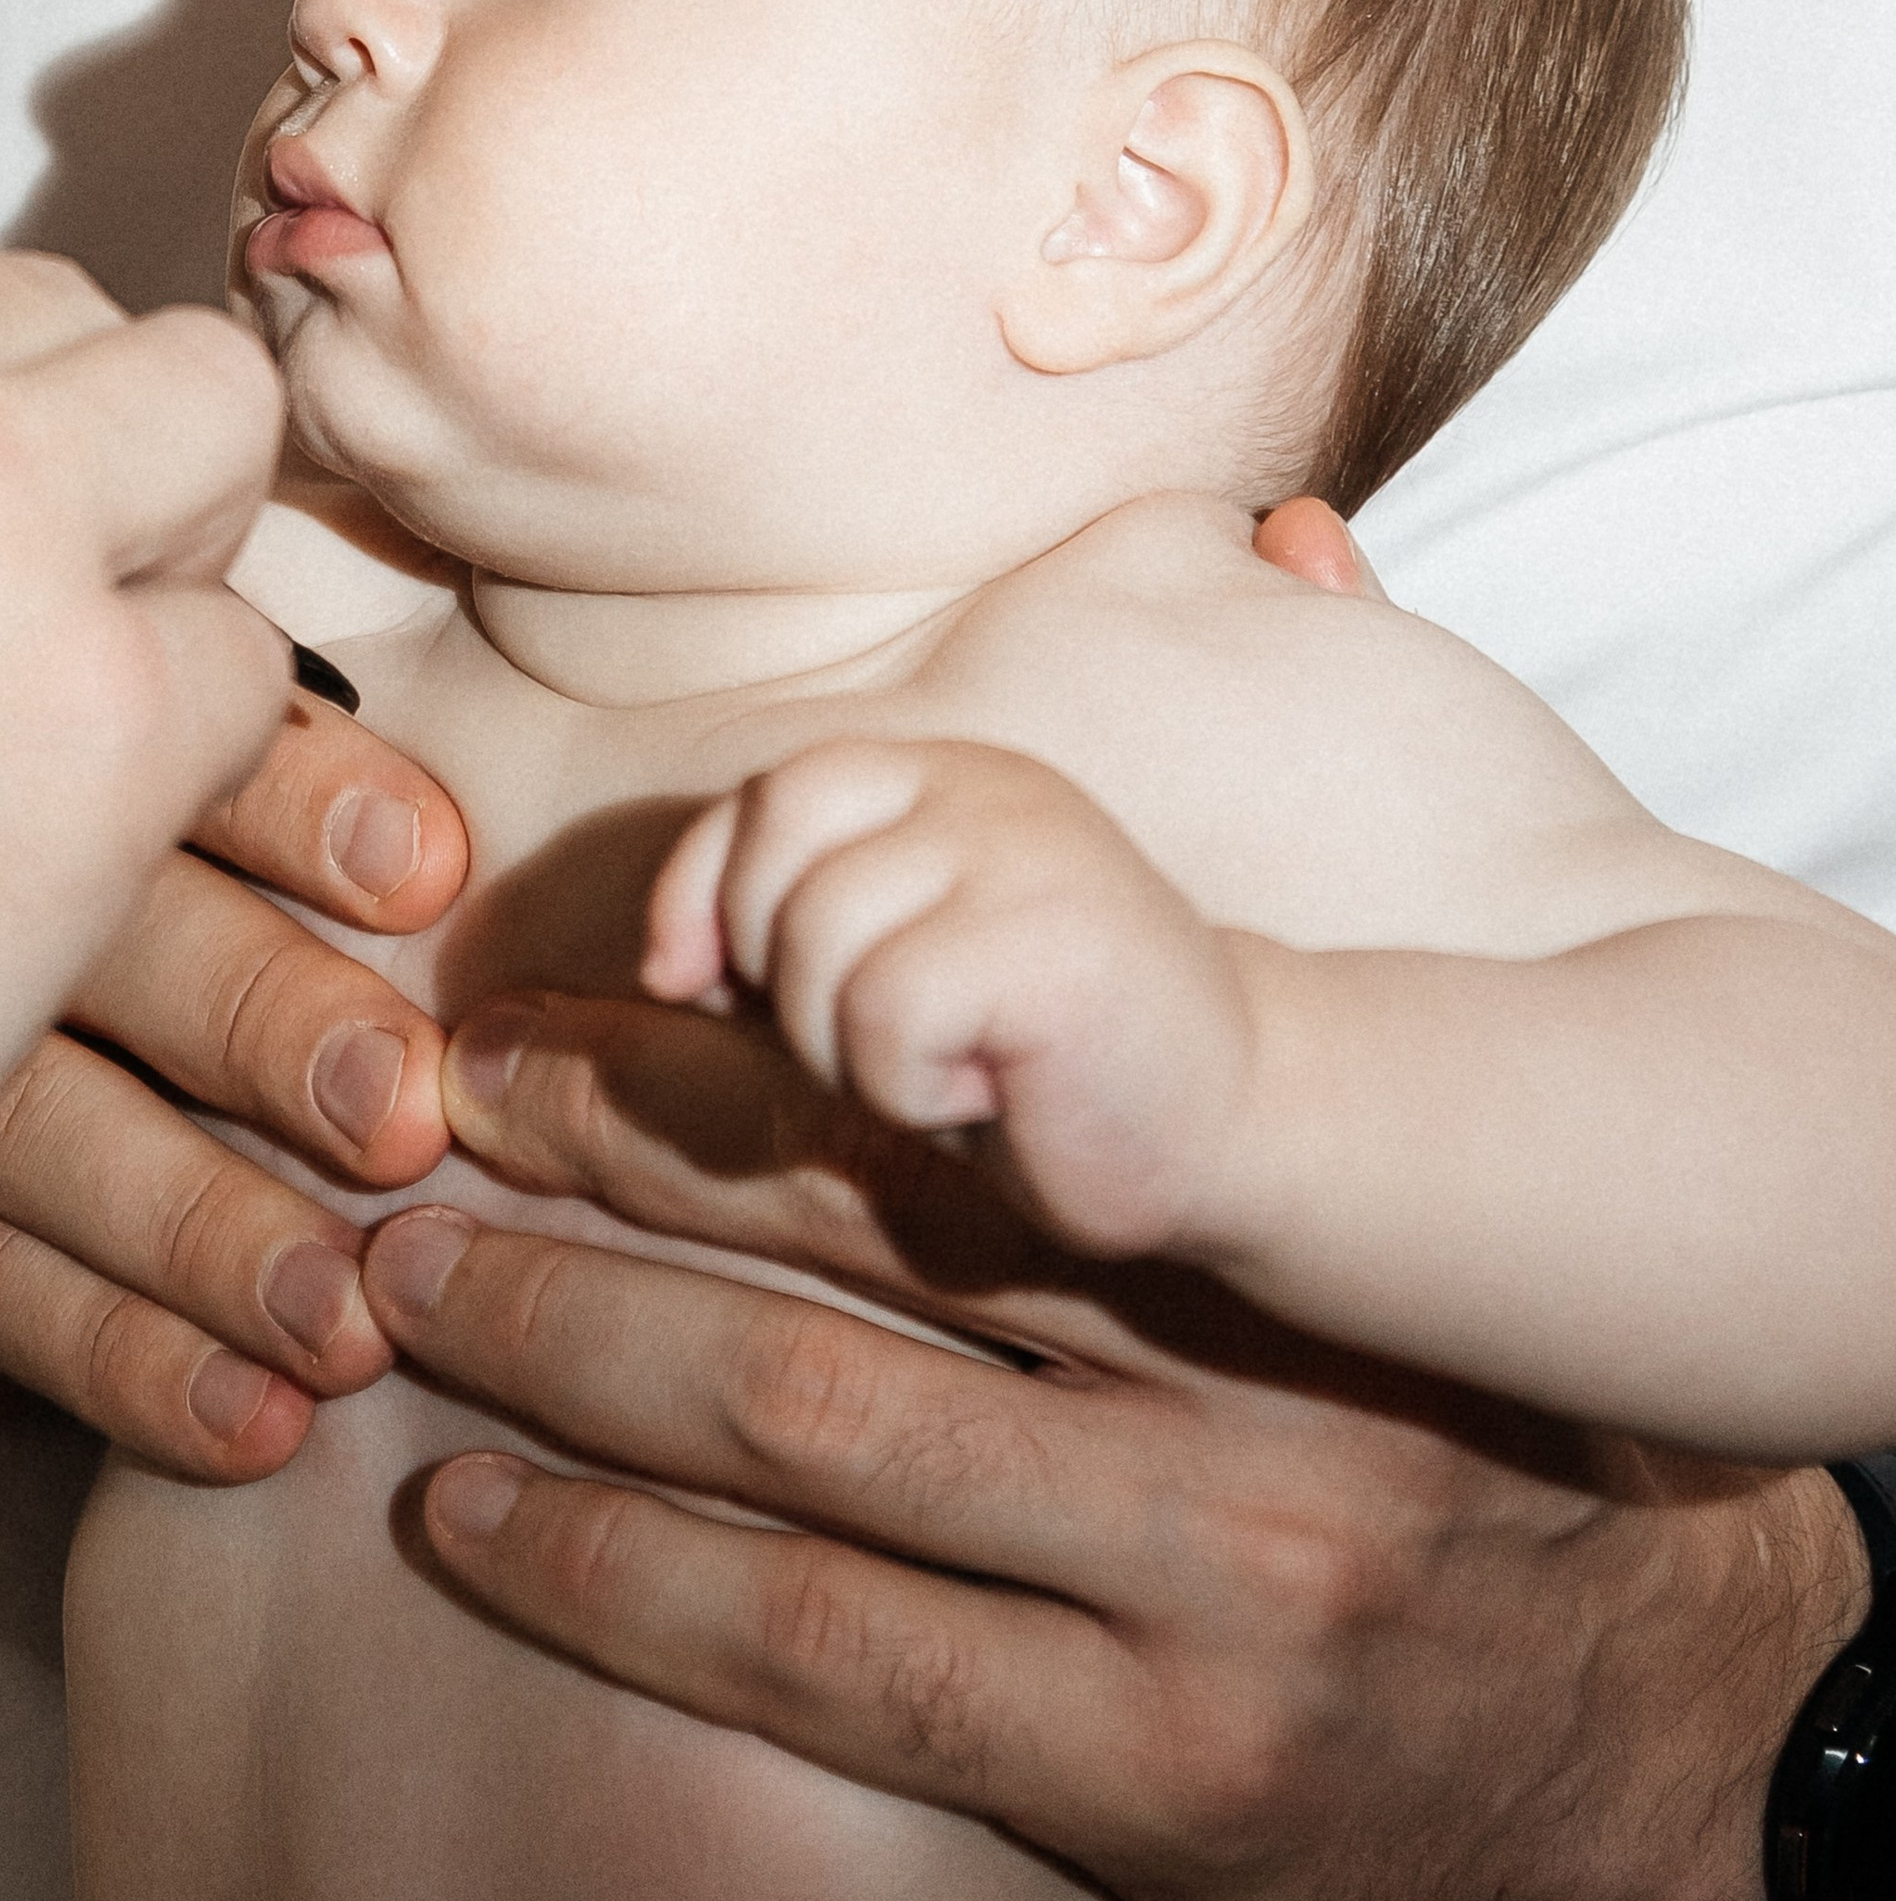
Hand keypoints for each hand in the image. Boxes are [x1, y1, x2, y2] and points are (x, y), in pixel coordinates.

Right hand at [0, 675, 468, 1474]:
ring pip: (47, 1133)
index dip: (303, 803)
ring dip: (210, 1232)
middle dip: (265, 1021)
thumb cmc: (51, 937)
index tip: (429, 873)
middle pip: (116, 939)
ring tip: (349, 1317)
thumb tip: (466, 825)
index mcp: (67, 770)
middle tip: (402, 1118)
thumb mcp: (136, 828)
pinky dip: (126, 1363)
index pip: (186, 757)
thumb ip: (265, 786)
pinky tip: (255, 1423)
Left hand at [359, 996, 1869, 1900]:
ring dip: (568, 1358)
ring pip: (811, 1446)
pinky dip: (627, 1589)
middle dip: (598, 1175)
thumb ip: (1159, 1083)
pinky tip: (479, 1528)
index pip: (933, 1105)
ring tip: (401, 1295)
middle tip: (408, 1121)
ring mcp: (1196, 1604)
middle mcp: (1233, 1395)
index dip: (706, 1052)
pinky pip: (834, 1671)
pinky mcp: (1155, 1789)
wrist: (1662, 1721)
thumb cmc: (1457, 1436)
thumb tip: (1089, 752)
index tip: (536, 1012)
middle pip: (845, 1251)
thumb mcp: (1347, 1237)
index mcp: (1261, 1227)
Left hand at [644, 737, 1257, 1257]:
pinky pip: (887, 1013)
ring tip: (957, 1067)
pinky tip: (998, 1091)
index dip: (704, 895)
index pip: (769, 796)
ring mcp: (1025, 847)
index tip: (699, 985)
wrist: (1234, 1121)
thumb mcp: (883, 981)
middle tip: (895, 1046)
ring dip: (857, 1053)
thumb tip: (666, 963)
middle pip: (775, 868)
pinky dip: (914, 1086)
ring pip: (820, 946)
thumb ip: (778, 946)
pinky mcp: (1051, 932)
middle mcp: (984, 787)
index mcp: (944, 778)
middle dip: (791, 993)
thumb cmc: (1041, 1066)